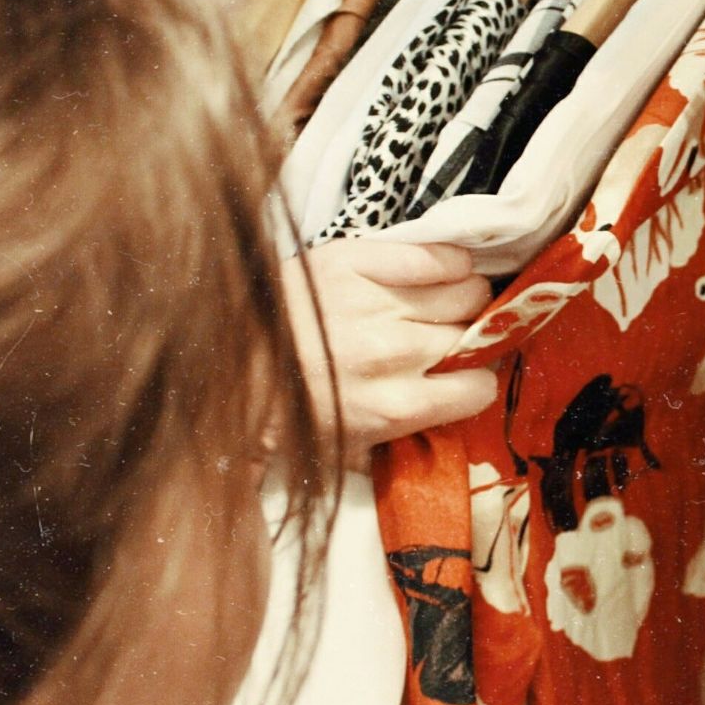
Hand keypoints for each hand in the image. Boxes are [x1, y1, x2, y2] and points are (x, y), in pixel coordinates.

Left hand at [284, 239, 497, 462]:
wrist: (224, 360)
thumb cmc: (289, 409)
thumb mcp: (346, 449)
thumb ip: (401, 444)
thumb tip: (450, 433)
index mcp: (394, 406)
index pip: (479, 388)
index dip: (474, 382)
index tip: (462, 377)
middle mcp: (393, 353)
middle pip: (477, 335)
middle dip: (470, 338)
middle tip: (451, 339)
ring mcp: (376, 303)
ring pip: (468, 291)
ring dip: (465, 298)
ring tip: (445, 303)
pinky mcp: (356, 261)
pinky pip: (435, 256)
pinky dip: (449, 262)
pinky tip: (441, 271)